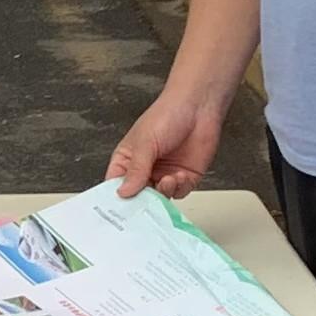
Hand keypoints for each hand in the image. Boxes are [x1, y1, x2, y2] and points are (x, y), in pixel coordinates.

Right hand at [107, 84, 225, 200]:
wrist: (199, 107)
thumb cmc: (167, 115)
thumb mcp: (145, 142)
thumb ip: (136, 170)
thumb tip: (123, 192)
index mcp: (128, 159)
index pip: (116, 184)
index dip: (116, 197)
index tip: (119, 208)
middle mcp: (145, 169)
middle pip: (138, 196)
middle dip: (142, 201)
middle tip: (146, 202)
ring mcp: (165, 174)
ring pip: (159, 198)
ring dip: (164, 192)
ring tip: (168, 179)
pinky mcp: (184, 177)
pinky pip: (179, 193)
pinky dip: (179, 188)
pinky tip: (180, 175)